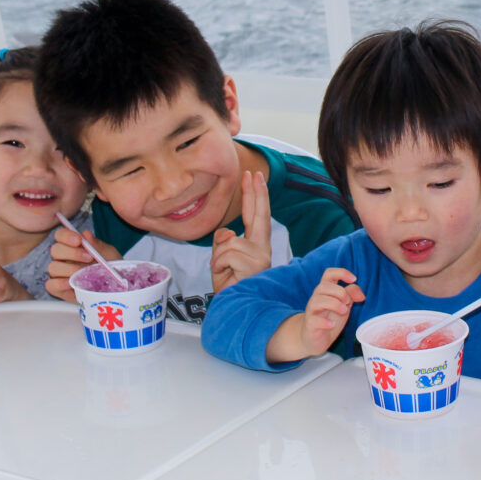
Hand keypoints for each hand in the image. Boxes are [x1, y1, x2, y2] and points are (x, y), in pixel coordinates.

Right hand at [44, 224, 119, 302]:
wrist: (114, 288)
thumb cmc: (110, 269)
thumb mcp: (109, 255)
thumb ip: (98, 245)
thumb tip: (86, 235)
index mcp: (72, 245)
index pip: (60, 235)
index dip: (66, 235)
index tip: (79, 240)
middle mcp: (63, 258)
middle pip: (55, 250)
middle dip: (72, 252)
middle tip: (89, 257)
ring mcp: (60, 274)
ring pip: (53, 267)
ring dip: (69, 269)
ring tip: (84, 272)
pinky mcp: (59, 289)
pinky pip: (51, 285)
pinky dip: (60, 284)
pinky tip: (72, 283)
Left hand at [211, 170, 272, 291]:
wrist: (233, 307)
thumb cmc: (229, 286)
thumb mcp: (221, 259)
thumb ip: (224, 241)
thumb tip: (228, 233)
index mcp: (255, 245)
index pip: (254, 214)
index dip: (254, 194)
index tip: (254, 175)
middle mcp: (262, 248)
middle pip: (258, 214)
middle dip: (254, 192)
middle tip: (252, 172)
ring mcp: (261, 256)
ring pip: (229, 241)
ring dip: (218, 257)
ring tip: (223, 271)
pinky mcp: (255, 264)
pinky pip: (226, 254)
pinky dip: (219, 265)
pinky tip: (226, 276)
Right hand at [266, 268, 363, 362]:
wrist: (314, 339)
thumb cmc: (330, 318)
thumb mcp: (344, 305)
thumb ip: (352, 295)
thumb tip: (361, 294)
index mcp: (326, 291)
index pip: (329, 274)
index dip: (341, 272)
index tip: (354, 279)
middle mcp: (317, 298)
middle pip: (323, 286)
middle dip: (339, 292)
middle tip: (348, 303)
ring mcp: (312, 311)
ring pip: (317, 300)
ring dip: (333, 304)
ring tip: (343, 311)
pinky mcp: (310, 325)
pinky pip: (314, 320)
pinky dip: (324, 322)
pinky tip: (332, 324)